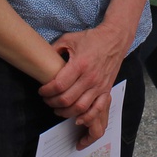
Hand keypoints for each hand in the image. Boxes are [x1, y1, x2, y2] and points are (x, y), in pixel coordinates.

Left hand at [39, 23, 129, 145]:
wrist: (115, 39)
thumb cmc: (92, 39)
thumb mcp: (69, 39)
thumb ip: (54, 49)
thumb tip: (42, 59)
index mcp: (80, 64)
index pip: (59, 85)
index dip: (47, 91)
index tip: (42, 91)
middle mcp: (90, 78)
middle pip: (67, 99)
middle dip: (52, 102)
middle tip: (47, 99)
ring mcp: (99, 86)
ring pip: (80, 108)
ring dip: (65, 112)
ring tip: (58, 108)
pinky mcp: (106, 90)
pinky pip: (97, 109)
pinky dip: (86, 117)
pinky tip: (77, 117)